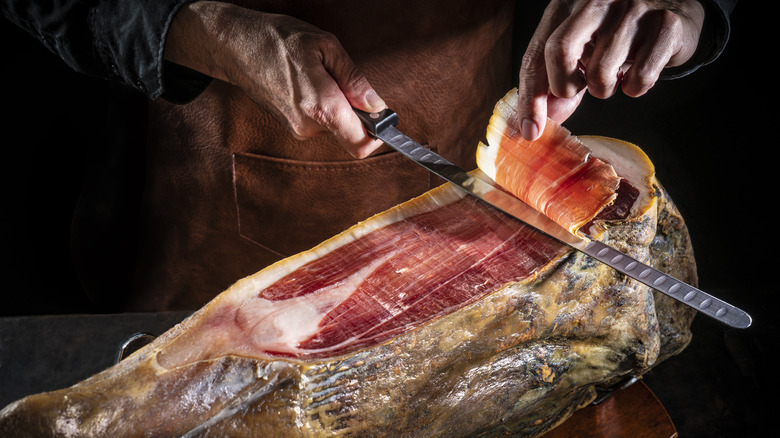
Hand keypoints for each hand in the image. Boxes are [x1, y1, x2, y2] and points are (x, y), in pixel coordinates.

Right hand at [164, 1, 385, 157]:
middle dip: (354, 109)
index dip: (378, 135)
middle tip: (339, 78)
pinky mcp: (290, 126)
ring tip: (317, 75)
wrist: (234, 46)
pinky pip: (320, 120)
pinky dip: (322, 104)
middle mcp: (308, 126)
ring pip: (335, 124)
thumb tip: (377, 105)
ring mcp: (297, 129)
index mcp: (321, 107)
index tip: (383, 118)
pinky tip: (306, 81)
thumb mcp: (325, 46)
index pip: (361, 144)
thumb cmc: (277, 40)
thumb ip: (354, 79)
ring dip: (336, 103)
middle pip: (350, 131)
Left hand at [517, 0, 705, 139]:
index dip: (530, 97)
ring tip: (615, 74)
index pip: (536, 53)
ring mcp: (632, 8)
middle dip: (564, 86)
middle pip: (559, 52)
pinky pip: (639, 78)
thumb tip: (534, 124)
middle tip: (578, 89)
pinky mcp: (664, 25)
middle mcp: (596, 0)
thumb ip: (555, 79)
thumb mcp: (581, 49)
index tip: (530, 131)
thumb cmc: (619, 34)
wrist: (676, 10)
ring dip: (604, 89)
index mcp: (567, 4)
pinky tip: (639, 71)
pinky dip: (635, 87)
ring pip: (600, 72)